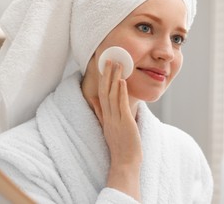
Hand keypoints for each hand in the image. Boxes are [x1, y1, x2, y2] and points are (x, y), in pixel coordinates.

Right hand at [91, 60, 141, 200]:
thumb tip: (99, 105)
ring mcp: (115, 119)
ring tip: (116, 64)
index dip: (102, 81)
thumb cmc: (121, 148)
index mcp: (106, 118)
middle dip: (106, 75)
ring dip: (113, 78)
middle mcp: (108, 116)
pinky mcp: (124, 123)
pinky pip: (120, 105)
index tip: (103, 68)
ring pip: (111, 95)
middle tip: (108, 59)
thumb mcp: (110, 129)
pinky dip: (120, 92)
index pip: (102, 95)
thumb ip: (104, 116)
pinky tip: (121, 81)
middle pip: (104, 91)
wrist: (125, 164)